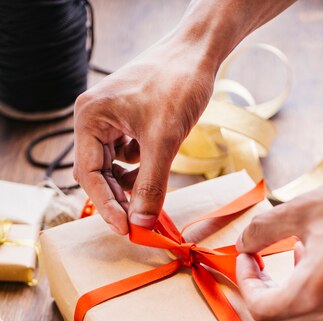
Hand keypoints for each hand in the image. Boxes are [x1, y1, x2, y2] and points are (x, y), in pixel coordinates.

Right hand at [73, 37, 215, 233]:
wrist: (198, 52)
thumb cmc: (177, 84)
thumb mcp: (164, 140)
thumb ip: (151, 185)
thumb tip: (142, 222)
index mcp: (90, 118)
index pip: (89, 174)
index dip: (106, 205)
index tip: (125, 229)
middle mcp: (94, 119)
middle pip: (97, 173)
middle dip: (117, 199)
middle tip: (137, 224)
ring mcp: (110, 121)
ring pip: (111, 168)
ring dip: (127, 188)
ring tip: (146, 202)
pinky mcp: (127, 123)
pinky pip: (126, 157)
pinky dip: (137, 172)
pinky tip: (151, 175)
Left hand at [236, 157, 322, 320]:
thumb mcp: (304, 208)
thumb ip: (264, 230)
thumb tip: (244, 242)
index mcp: (315, 292)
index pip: (262, 309)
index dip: (247, 284)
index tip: (248, 261)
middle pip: (288, 316)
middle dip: (271, 288)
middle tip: (267, 260)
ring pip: (317, 314)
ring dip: (300, 289)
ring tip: (306, 252)